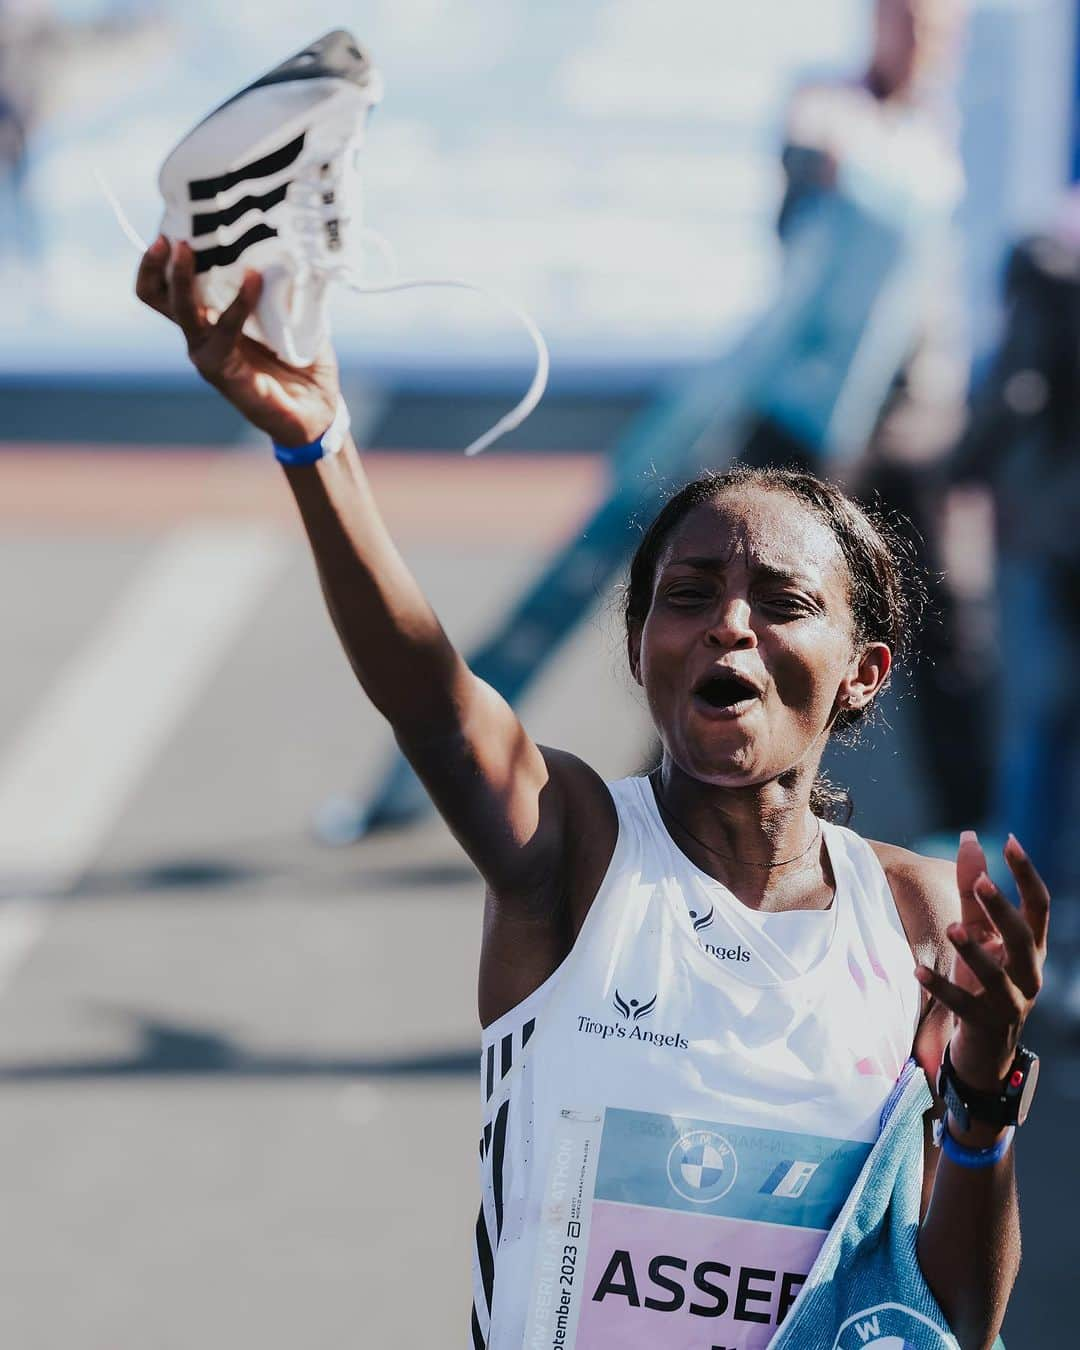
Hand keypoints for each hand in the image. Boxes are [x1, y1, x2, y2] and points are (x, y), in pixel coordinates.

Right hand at [135, 236, 339, 447]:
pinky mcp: (225, 373)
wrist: (317, 411)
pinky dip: (238, 302)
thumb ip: (284, 283)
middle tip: (171, 235)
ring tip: (189, 248)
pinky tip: (254, 279)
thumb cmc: (304, 361)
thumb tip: (291, 241)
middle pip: (157, 297)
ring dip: (183, 278)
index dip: (161, 258)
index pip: (168, 286)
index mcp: (211, 318)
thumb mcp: (294, 313)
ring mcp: (209, 354)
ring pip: (181, 312)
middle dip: (156, 264)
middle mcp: (202, 335)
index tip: (173, 224)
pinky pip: (224, 331)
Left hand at [916, 832, 1048, 1092]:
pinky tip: (917, 969)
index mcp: (1032, 948)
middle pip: (1023, 937)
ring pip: (997, 975)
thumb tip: (970, 837)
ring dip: (974, 950)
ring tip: (954, 928)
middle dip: (1003, 909)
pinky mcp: (983, 1023)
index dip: (1027, 874)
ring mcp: (1009, 1002)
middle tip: (983, 881)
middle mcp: (1028, 974)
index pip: (1039, 906)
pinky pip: (961, 1005)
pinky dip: (940, 987)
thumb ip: (973, 890)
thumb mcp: (980, 933)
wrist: (986, 1046)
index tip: (1010, 841)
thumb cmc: (983, 977)